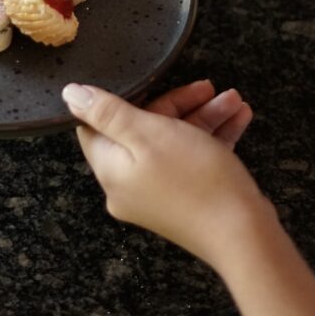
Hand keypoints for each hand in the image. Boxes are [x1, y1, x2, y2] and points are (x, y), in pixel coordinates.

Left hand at [61, 81, 265, 268]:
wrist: (245, 236)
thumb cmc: (194, 180)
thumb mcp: (148, 134)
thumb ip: (108, 112)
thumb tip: (69, 93)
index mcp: (111, 170)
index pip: (99, 126)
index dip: (123, 99)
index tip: (150, 79)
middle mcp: (129, 185)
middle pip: (143, 130)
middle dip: (181, 104)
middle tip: (209, 87)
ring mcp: (161, 194)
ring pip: (176, 141)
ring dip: (205, 116)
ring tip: (234, 100)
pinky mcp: (188, 199)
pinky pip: (194, 158)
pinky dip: (214, 137)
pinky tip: (240, 118)